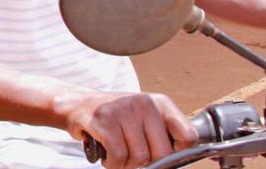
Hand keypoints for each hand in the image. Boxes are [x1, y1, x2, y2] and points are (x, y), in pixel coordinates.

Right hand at [61, 91, 197, 168]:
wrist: (77, 104)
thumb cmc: (116, 118)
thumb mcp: (144, 117)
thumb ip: (163, 133)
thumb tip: (180, 160)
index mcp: (160, 103)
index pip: (188, 136)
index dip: (179, 153)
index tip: (162, 154)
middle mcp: (144, 103)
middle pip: (163, 153)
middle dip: (148, 163)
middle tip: (133, 157)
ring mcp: (123, 110)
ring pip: (139, 157)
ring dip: (127, 165)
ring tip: (117, 154)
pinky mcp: (104, 121)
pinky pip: (119, 156)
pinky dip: (113, 164)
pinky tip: (108, 156)